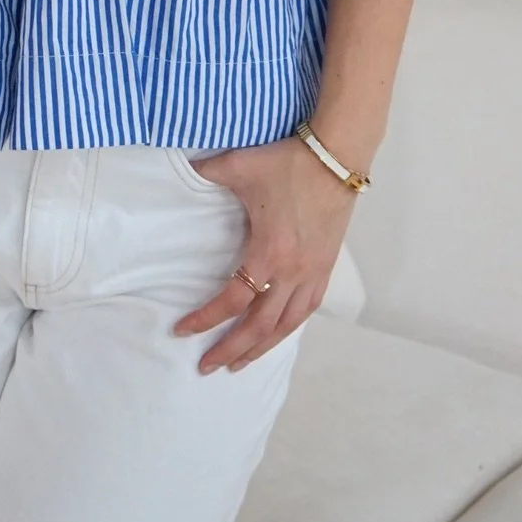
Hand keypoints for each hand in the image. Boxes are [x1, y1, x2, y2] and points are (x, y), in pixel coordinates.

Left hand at [173, 133, 357, 372]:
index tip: (182, 330)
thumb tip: (184, 168)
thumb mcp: (240, 165)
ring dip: (261, 347)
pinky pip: (307, 309)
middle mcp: (293, 272)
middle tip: (206, 366)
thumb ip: (206, 172)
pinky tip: (277, 332)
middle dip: (231, 349)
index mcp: (269, 253)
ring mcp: (313, 272)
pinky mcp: (326, 266)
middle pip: (259, 326)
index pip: (232, 300)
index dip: (205, 319)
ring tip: (239, 362)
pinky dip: (289, 326)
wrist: (338, 155)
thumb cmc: (288, 162)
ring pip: (286, 325)